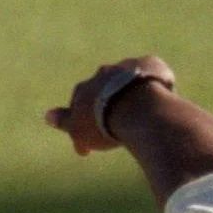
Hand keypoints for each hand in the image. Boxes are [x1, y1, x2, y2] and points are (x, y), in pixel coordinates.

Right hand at [44, 56, 176, 155]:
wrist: (139, 110)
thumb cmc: (105, 124)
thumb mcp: (79, 129)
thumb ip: (64, 121)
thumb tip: (48, 116)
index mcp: (84, 88)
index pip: (79, 103)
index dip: (84, 123)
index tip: (89, 147)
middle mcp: (103, 73)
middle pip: (103, 89)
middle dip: (108, 104)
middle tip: (118, 125)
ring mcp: (127, 68)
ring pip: (127, 81)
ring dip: (131, 94)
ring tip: (142, 114)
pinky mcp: (151, 65)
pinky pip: (152, 72)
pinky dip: (155, 82)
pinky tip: (164, 94)